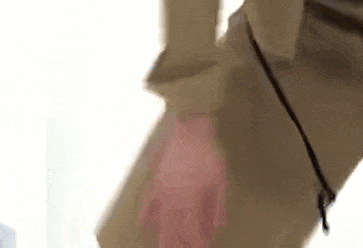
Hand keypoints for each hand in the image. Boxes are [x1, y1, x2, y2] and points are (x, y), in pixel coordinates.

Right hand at [139, 112, 225, 247]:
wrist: (189, 126)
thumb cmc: (206, 151)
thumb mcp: (219, 178)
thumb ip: (218, 205)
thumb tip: (218, 226)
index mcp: (191, 200)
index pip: (192, 231)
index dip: (198, 242)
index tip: (204, 246)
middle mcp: (173, 199)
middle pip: (174, 231)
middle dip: (178, 245)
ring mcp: (162, 190)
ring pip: (160, 221)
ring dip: (163, 236)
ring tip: (163, 247)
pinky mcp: (156, 179)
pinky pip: (147, 202)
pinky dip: (145, 215)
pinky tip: (143, 224)